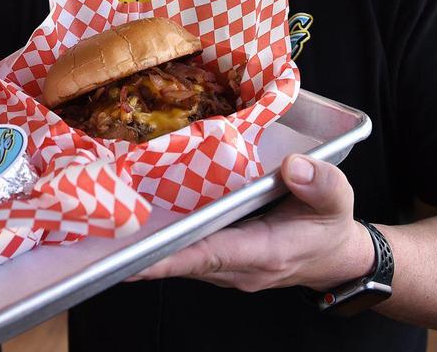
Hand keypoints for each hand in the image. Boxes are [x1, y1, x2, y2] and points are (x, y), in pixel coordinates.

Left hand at [127, 154, 371, 291]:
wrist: (336, 258)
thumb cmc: (331, 225)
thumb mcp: (339, 200)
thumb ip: (321, 182)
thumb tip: (293, 166)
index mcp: (264, 253)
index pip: (209, 255)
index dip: (170, 256)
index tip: (132, 257)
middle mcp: (237, 269)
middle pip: (182, 260)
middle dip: (141, 250)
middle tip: (97, 234)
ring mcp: (225, 270)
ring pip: (179, 258)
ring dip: (146, 245)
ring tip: (104, 224)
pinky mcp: (218, 263)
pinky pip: (184, 253)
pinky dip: (161, 240)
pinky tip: (134, 220)